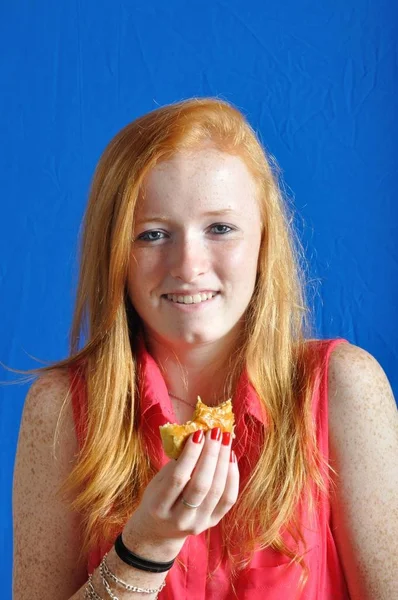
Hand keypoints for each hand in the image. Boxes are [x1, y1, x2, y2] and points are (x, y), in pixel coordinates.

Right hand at [124, 428, 238, 551]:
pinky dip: (232, 476)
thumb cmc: (157, 498)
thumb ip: (175, 463)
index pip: (178, 478)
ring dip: (223, 462)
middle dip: (210, 454)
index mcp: (159, 507)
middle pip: (201, 485)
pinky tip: (230, 457)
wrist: (160, 531)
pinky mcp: (213, 523)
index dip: (191, 454)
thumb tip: (196, 436)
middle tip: (215, 432)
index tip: (198, 433)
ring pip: (217, 491)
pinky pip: (228, 499)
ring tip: (225, 440)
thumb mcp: (157, 482)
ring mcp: (198, 523)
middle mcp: (179, 519)